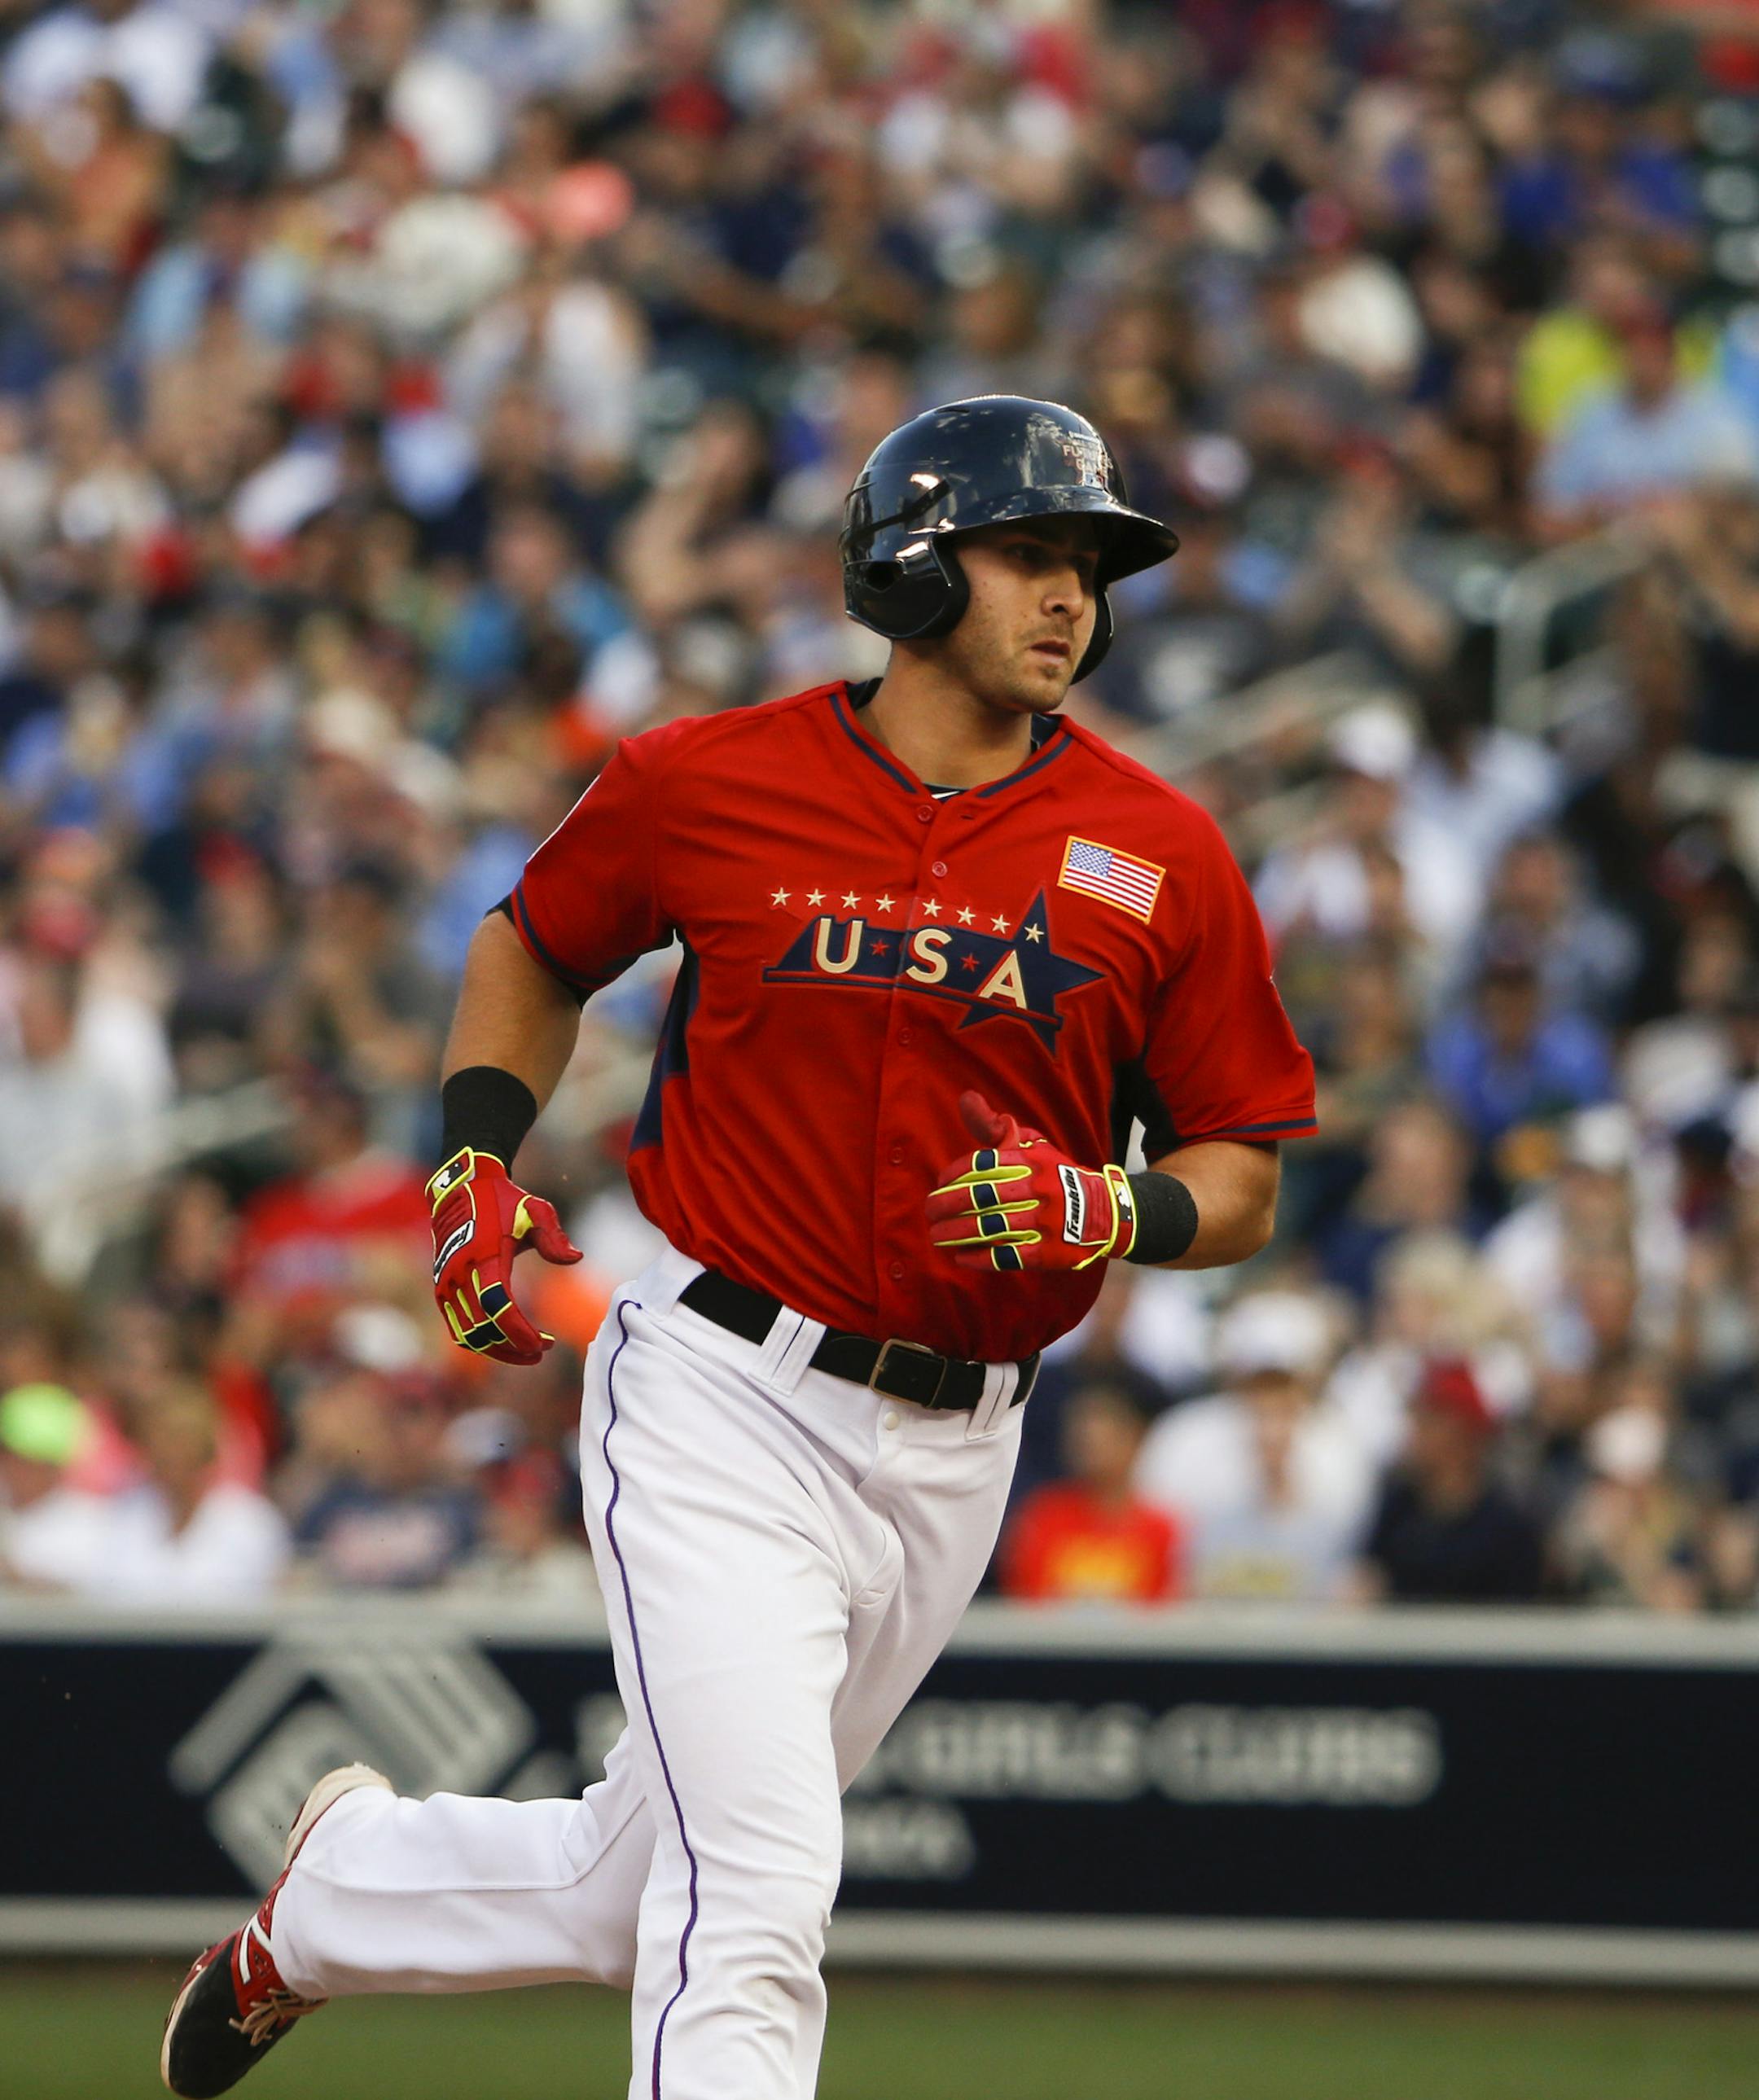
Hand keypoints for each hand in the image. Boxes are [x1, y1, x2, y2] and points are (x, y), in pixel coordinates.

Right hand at [427, 1148, 581, 1365]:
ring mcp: (445, 1284)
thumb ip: (554, 1235)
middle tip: (543, 1350)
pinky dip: (480, 1342)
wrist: (460, 1189)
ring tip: (528, 1351)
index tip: (545, 1345)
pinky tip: (506, 1341)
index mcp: (482, 1255)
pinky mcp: (441, 1289)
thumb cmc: (503, 1200)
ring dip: (497, 1350)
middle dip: (514, 1347)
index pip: (498, 1305)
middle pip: (483, 1328)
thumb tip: (576, 1258)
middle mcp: (458, 1273)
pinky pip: (457, 1328)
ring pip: (467, 1335)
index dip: (520, 1331)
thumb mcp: (535, 1209)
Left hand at [926, 1091, 1134, 1273]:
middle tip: (929, 1212)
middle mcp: (1040, 1189)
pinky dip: (981, 1257)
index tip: (939, 1183)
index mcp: (1033, 1161)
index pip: (984, 1163)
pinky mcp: (1050, 1252)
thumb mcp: (1034, 1145)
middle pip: (982, 1197)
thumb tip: (966, 1099)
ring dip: (957, 1233)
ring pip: (991, 1227)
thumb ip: (997, 1127)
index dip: (955, 1173)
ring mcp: (1045, 1223)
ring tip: (936, 1236)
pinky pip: (1009, 1256)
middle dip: (948, 1205)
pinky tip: (961, 1257)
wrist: (1107, 1211)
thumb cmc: (1057, 1175)